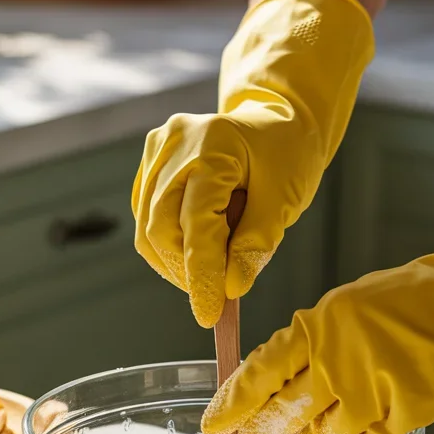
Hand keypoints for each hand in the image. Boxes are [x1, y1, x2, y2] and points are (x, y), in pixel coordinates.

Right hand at [131, 0, 372, 326]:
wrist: (277, 116)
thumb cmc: (287, 154)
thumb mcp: (285, 199)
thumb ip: (257, 243)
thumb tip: (230, 288)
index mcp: (212, 145)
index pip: (196, 223)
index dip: (201, 275)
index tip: (209, 316)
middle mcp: (174, 142)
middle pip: (161, 228)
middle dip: (186, 272)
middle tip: (215, 297)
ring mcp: (157, 148)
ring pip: (147, 227)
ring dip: (174, 263)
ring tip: (208, 274)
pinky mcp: (150, 159)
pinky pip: (146, 215)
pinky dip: (167, 244)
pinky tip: (194, 252)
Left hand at [203, 185, 433, 433]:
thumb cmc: (412, 299)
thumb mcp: (348, 305)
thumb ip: (311, 340)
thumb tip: (274, 379)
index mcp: (319, 325)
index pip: (259, 371)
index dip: (231, 402)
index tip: (212, 424)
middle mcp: (339, 361)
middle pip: (283, 413)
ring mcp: (372, 392)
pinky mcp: (404, 416)